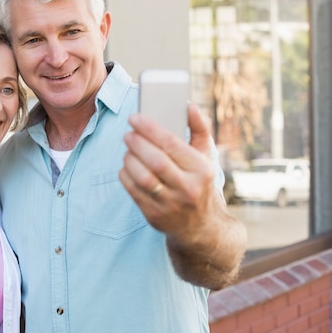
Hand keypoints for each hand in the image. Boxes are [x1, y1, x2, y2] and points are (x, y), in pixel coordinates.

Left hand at [118, 102, 218, 243]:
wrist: (201, 227)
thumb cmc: (199, 182)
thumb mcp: (205, 157)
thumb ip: (199, 129)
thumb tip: (188, 105)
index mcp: (201, 170)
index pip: (172, 144)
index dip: (150, 129)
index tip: (134, 118)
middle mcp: (188, 188)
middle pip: (155, 161)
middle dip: (137, 143)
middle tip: (128, 133)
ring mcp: (170, 204)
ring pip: (142, 177)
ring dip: (130, 159)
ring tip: (128, 149)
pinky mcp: (154, 215)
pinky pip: (133, 191)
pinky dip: (126, 175)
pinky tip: (127, 166)